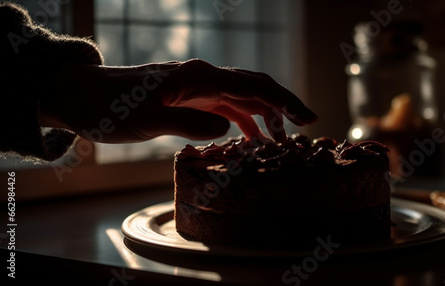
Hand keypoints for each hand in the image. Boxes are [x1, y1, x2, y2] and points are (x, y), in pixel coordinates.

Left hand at [40, 59, 317, 142]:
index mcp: (199, 77)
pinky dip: (242, 124)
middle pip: (254, 88)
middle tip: (308, 128)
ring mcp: (197, 90)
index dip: (284, 101)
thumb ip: (188, 121)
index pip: (253, 85)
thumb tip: (227, 130)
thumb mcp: (146, 118)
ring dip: (264, 118)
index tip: (308, 118)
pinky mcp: (189, 102)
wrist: (82, 98)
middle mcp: (203, 79)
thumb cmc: (110, 107)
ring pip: (242, 100)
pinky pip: (224, 110)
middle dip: (283, 107)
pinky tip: (249, 140)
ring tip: (281, 142)